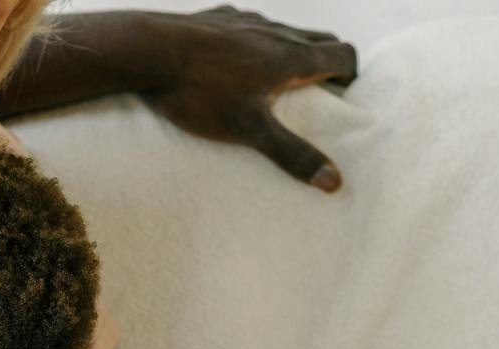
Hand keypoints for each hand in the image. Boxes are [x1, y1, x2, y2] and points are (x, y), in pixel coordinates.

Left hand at [143, 6, 357, 191]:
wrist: (148, 50)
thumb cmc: (200, 91)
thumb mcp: (249, 129)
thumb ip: (291, 153)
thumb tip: (333, 180)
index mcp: (290, 55)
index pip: (342, 53)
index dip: (351, 75)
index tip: (344, 98)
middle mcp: (274, 31)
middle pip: (319, 39)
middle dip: (328, 63)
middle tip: (320, 93)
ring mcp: (246, 21)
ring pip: (284, 32)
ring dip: (294, 53)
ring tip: (279, 84)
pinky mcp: (220, 18)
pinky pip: (250, 28)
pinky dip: (258, 45)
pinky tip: (236, 66)